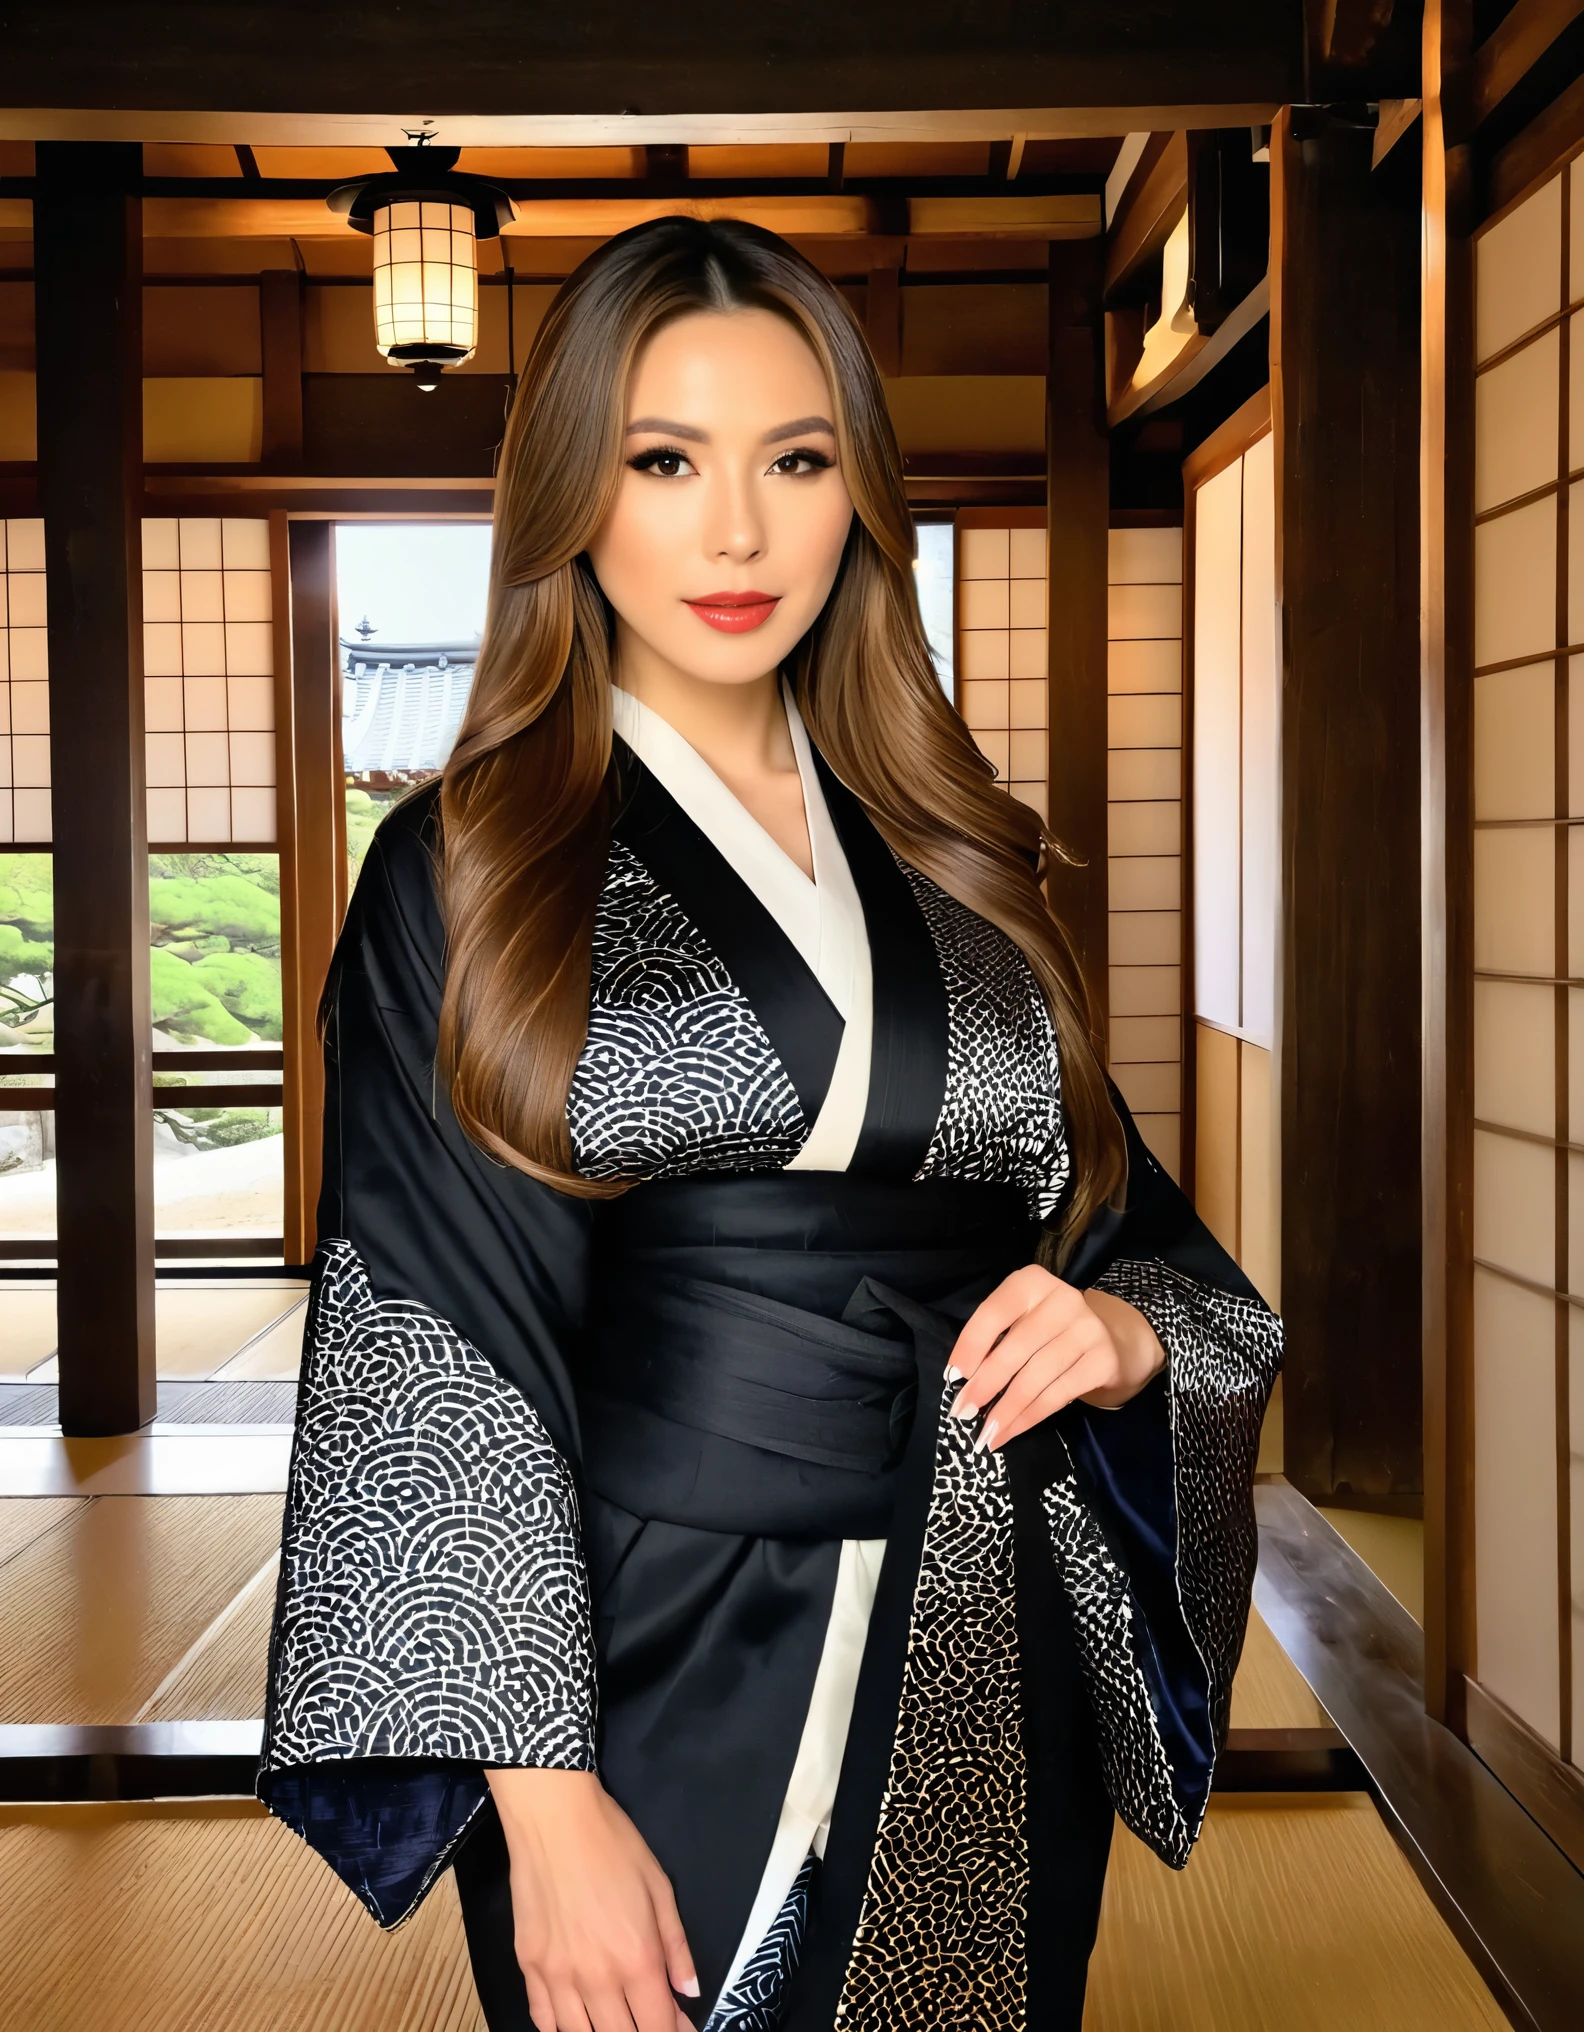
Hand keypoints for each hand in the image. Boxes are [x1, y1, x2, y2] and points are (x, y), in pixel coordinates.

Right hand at [487, 1767, 697, 2031]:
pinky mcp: (528, 1965)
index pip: (658, 2025)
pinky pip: (543, 2017)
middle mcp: (597, 1978)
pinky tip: (574, 2020)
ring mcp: (557, 1976)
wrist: (554, 1819)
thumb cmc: (614, 1844)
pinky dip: (560, 2027)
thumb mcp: (659, 1887)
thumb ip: (676, 1945)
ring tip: (615, 2021)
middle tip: (647, 2019)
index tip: (680, 2026)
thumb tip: (689, 1991)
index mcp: (636, 1958)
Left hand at [946, 1267, 1166, 1449]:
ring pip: (1035, 1378)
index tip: (952, 1377)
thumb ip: (996, 1339)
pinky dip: (1028, 1418)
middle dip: (984, 1385)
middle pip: (1014, 1349)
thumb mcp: (1023, 1320)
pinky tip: (1010, 1432)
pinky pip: (1057, 1396)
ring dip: (1005, 1411)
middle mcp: (1063, 1300)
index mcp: (1033, 1283)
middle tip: (961, 1413)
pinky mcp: (1103, 1361)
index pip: (994, 1313)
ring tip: (984, 1434)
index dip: (970, 1346)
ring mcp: (1088, 1330)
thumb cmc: (1052, 1330)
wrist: (1114, 1338)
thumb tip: (962, 1381)